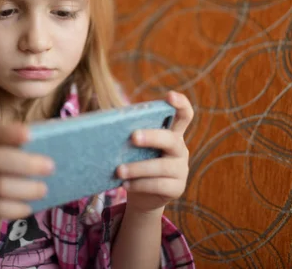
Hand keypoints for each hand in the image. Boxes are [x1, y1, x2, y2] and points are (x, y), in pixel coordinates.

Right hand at [0, 123, 54, 222]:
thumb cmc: (12, 173)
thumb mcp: (20, 157)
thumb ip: (37, 146)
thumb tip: (63, 133)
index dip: (9, 132)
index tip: (29, 135)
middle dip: (25, 163)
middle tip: (51, 167)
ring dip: (25, 189)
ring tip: (44, 190)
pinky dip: (14, 209)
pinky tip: (28, 208)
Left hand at [116, 91, 192, 213]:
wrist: (144, 196)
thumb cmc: (137, 162)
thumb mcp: (137, 147)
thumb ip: (131, 133)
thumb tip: (106, 123)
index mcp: (172, 133)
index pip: (184, 115)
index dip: (180, 104)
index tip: (169, 96)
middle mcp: (180, 149)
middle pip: (170, 139)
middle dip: (152, 137)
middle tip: (133, 137)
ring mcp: (181, 170)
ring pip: (162, 166)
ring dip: (138, 167)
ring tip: (118, 170)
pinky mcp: (177, 188)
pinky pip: (158, 185)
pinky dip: (139, 184)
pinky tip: (125, 184)